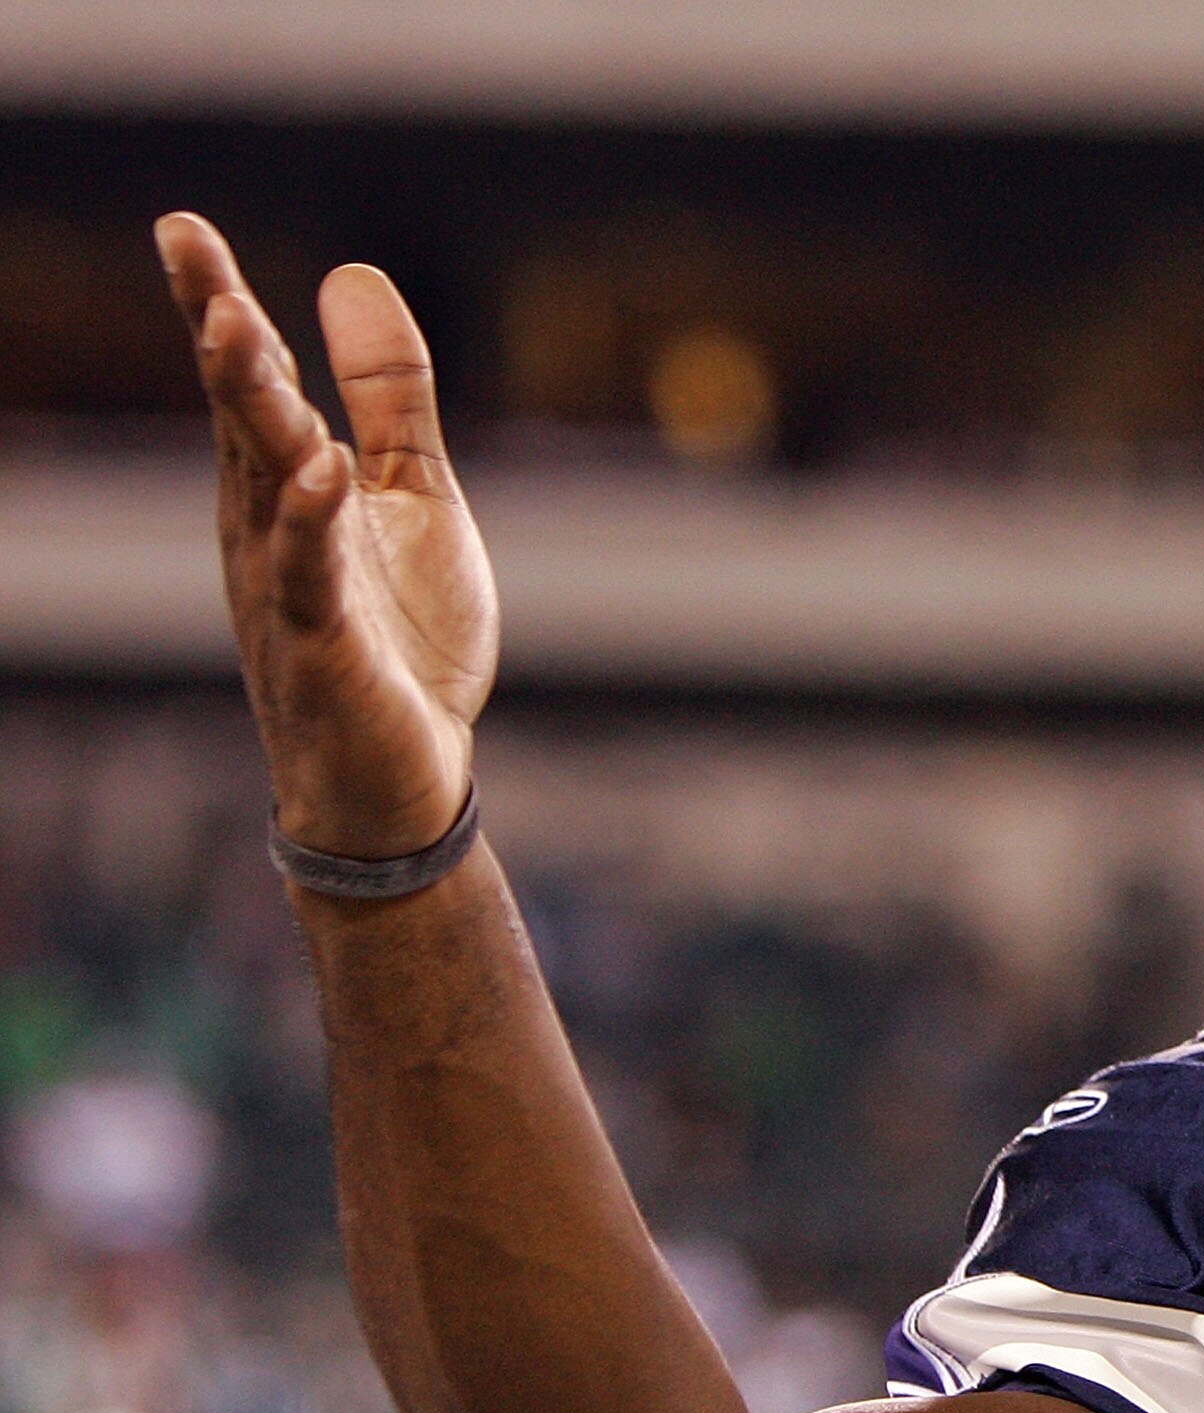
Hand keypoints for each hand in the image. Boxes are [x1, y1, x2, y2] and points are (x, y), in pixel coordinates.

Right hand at [157, 213, 495, 860]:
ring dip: (248, 409)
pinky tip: (321, 467)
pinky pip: (310, 578)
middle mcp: (269, 526)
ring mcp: (289, 586)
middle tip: (192, 256)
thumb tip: (354, 275)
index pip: (249, 381)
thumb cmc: (398, 638)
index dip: (216, 303)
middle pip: (241, 417)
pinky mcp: (325, 648)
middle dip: (219, 337)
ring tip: (233, 328)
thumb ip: (388, 397)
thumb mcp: (408, 495)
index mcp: (285, 484)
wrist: (402, 779)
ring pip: (263, 483)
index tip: (181, 228)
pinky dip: (312, 523)